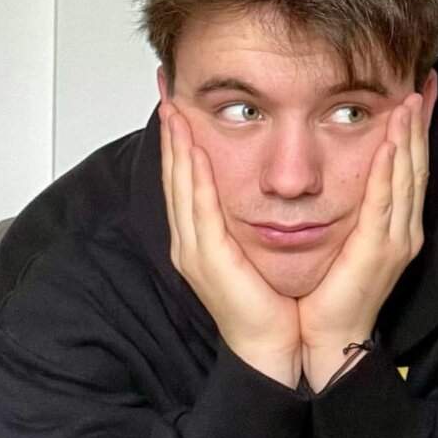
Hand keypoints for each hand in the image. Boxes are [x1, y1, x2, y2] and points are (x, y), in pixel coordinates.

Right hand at [159, 101, 301, 386]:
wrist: (272, 345)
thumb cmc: (271, 300)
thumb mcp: (257, 248)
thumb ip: (250, 218)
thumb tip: (262, 186)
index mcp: (201, 238)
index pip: (186, 179)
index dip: (179, 141)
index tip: (178, 105)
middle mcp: (189, 241)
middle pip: (175, 176)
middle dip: (170, 133)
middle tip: (166, 93)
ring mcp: (193, 250)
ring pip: (181, 186)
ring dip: (176, 146)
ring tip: (173, 109)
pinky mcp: (206, 260)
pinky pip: (198, 210)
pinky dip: (194, 177)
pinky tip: (192, 151)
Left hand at [298, 92, 428, 388]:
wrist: (322, 339)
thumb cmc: (323, 293)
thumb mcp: (337, 240)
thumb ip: (344, 209)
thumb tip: (330, 174)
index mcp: (393, 226)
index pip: (408, 167)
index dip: (414, 129)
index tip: (416, 93)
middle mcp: (403, 230)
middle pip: (416, 164)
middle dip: (420, 122)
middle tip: (424, 82)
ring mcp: (396, 241)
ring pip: (407, 177)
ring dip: (409, 136)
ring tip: (410, 100)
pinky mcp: (380, 251)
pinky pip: (386, 203)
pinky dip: (390, 171)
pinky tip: (391, 143)